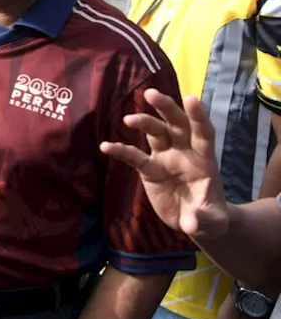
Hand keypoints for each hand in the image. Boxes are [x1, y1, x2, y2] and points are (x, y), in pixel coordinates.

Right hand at [102, 89, 229, 241]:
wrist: (195, 221)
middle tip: (151, 94)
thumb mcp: (212, 222)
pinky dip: (121, 151)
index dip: (198, 116)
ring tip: (129, 120)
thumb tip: (190, 225)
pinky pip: (134, 157)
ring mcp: (165, 157)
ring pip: (155, 133)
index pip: (202, 133)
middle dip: (166, 109)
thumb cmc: (209, 216)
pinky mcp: (149, 169)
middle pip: (176, 124)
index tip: (190, 98)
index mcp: (204, 159)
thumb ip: (203, 220)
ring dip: (143, 122)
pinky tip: (106, 146)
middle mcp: (184, 151)